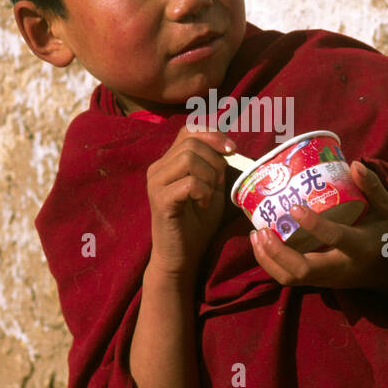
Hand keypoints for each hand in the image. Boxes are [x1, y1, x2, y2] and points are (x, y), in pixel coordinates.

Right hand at [147, 122, 236, 279]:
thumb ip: (215, 167)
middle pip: (191, 142)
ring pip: (188, 158)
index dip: (213, 135)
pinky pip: (188, 183)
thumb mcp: (211, 188)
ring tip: (209, 196)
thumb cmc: (197, 223)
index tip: (232, 150)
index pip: (189, 130)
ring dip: (209, 176)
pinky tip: (203, 205)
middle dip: (215, 160)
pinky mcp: (160, 200)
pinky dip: (203, 192)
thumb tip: (231, 147)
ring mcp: (155, 183)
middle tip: (218, 184)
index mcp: (169, 161)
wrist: (181, 256)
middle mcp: (158, 168)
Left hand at [249, 160, 387, 291]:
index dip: (314, 225)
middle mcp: (340, 268)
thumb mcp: (386, 209)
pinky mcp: (316, 282)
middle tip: (262, 229)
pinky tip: (261, 244)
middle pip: (303, 270)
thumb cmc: (385, 234)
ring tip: (256, 234)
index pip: (335, 238)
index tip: (294, 208)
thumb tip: (354, 164)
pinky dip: (270, 264)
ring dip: (268, 259)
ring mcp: (326, 279)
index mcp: (359, 246)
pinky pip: (288, 279)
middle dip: (277, 252)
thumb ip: (372, 187)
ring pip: (291, 278)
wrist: (387, 272)